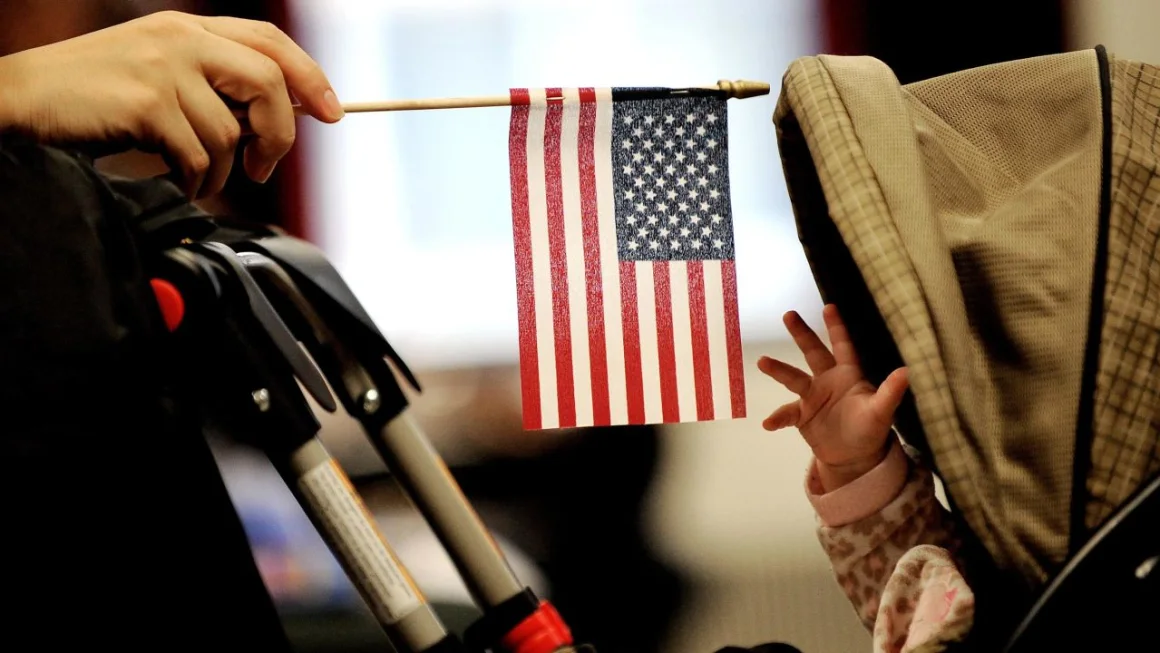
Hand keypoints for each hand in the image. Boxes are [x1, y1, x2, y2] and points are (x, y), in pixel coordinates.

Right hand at [0, 11, 343, 198]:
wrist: (17, 101)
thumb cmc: (89, 99)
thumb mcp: (156, 75)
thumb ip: (211, 85)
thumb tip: (273, 120)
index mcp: (186, 28)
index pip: (270, 42)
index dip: (309, 77)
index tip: (331, 112)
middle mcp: (179, 38)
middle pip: (268, 81)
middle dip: (280, 132)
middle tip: (263, 166)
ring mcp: (162, 67)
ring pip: (230, 131)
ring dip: (221, 170)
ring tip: (196, 178)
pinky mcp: (146, 102)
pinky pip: (199, 155)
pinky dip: (195, 180)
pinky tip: (177, 180)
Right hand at [758, 304, 908, 490]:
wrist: (853, 457)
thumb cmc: (870, 429)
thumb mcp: (882, 411)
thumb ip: (891, 391)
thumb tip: (906, 372)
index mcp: (848, 374)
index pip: (842, 346)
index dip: (836, 327)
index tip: (829, 307)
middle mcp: (827, 380)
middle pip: (812, 352)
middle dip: (801, 333)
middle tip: (789, 314)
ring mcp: (812, 397)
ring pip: (794, 378)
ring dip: (779, 370)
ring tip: (763, 362)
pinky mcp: (801, 416)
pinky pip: (787, 414)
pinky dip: (778, 417)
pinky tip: (769, 424)